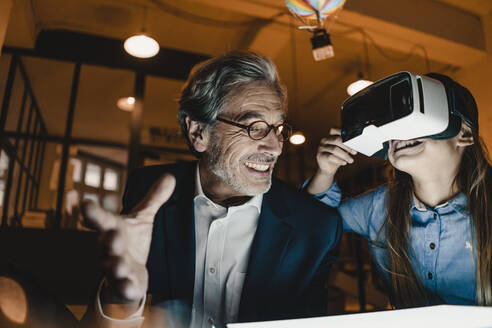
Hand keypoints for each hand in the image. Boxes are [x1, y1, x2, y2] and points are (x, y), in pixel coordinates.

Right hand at [82, 173, 175, 300]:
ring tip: (119, 264)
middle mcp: (110, 249)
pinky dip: (126, 288)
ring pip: (112, 267)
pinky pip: (123, 288)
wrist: (125, 275)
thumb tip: (170, 176)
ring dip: (115, 266)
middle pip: (106, 244)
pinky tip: (129, 287)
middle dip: (109, 241)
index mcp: (112, 229)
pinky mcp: (124, 285)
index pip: (101, 219)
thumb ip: (153, 198)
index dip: (93, 212)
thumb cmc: (130, 242)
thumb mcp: (142, 218)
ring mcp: (115, 268)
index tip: (85, 203)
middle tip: (112, 236)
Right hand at [316, 128, 356, 176]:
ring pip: (334, 149)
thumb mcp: (343, 149)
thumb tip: (357, 143)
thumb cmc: (338, 157)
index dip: (344, 132)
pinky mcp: (320, 156)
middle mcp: (324, 140)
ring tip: (351, 160)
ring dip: (345, 155)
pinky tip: (344, 163)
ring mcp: (321, 148)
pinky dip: (339, 160)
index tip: (354, 139)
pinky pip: (330, 156)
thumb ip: (348, 144)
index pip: (335, 129)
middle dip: (347, 146)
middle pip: (336, 140)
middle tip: (355, 152)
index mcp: (330, 136)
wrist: (328, 169)